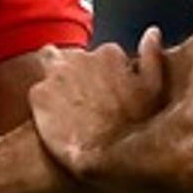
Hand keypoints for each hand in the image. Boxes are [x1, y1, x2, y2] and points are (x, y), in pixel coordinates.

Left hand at [30, 34, 162, 179]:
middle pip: (77, 61)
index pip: (105, 57)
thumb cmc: (133, 127)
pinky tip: (56, 123)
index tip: (111, 95)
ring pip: (52, 70)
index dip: (109, 76)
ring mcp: (56, 75)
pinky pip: (38, 95)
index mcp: (109, 54)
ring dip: (58, 85)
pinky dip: (44, 105)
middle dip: (81, 77)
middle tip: (88, 104)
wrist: (99, 159)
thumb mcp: (154, 90)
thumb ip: (152, 57)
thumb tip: (152, 33)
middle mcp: (81, 58)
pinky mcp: (38, 95)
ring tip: (68, 110)